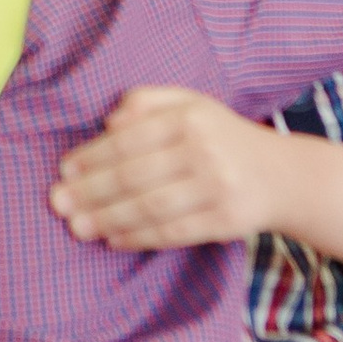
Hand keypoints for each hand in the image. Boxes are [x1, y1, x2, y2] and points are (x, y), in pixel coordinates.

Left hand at [49, 85, 291, 250]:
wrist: (284, 175)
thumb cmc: (221, 136)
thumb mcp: (189, 103)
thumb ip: (145, 101)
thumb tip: (108, 122)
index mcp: (189, 117)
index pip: (129, 139)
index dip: (93, 157)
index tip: (64, 171)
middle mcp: (204, 151)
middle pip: (136, 175)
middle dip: (92, 192)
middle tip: (58, 204)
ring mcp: (218, 188)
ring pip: (152, 207)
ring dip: (109, 219)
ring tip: (78, 227)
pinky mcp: (228, 221)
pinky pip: (176, 233)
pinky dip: (141, 238)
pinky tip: (114, 240)